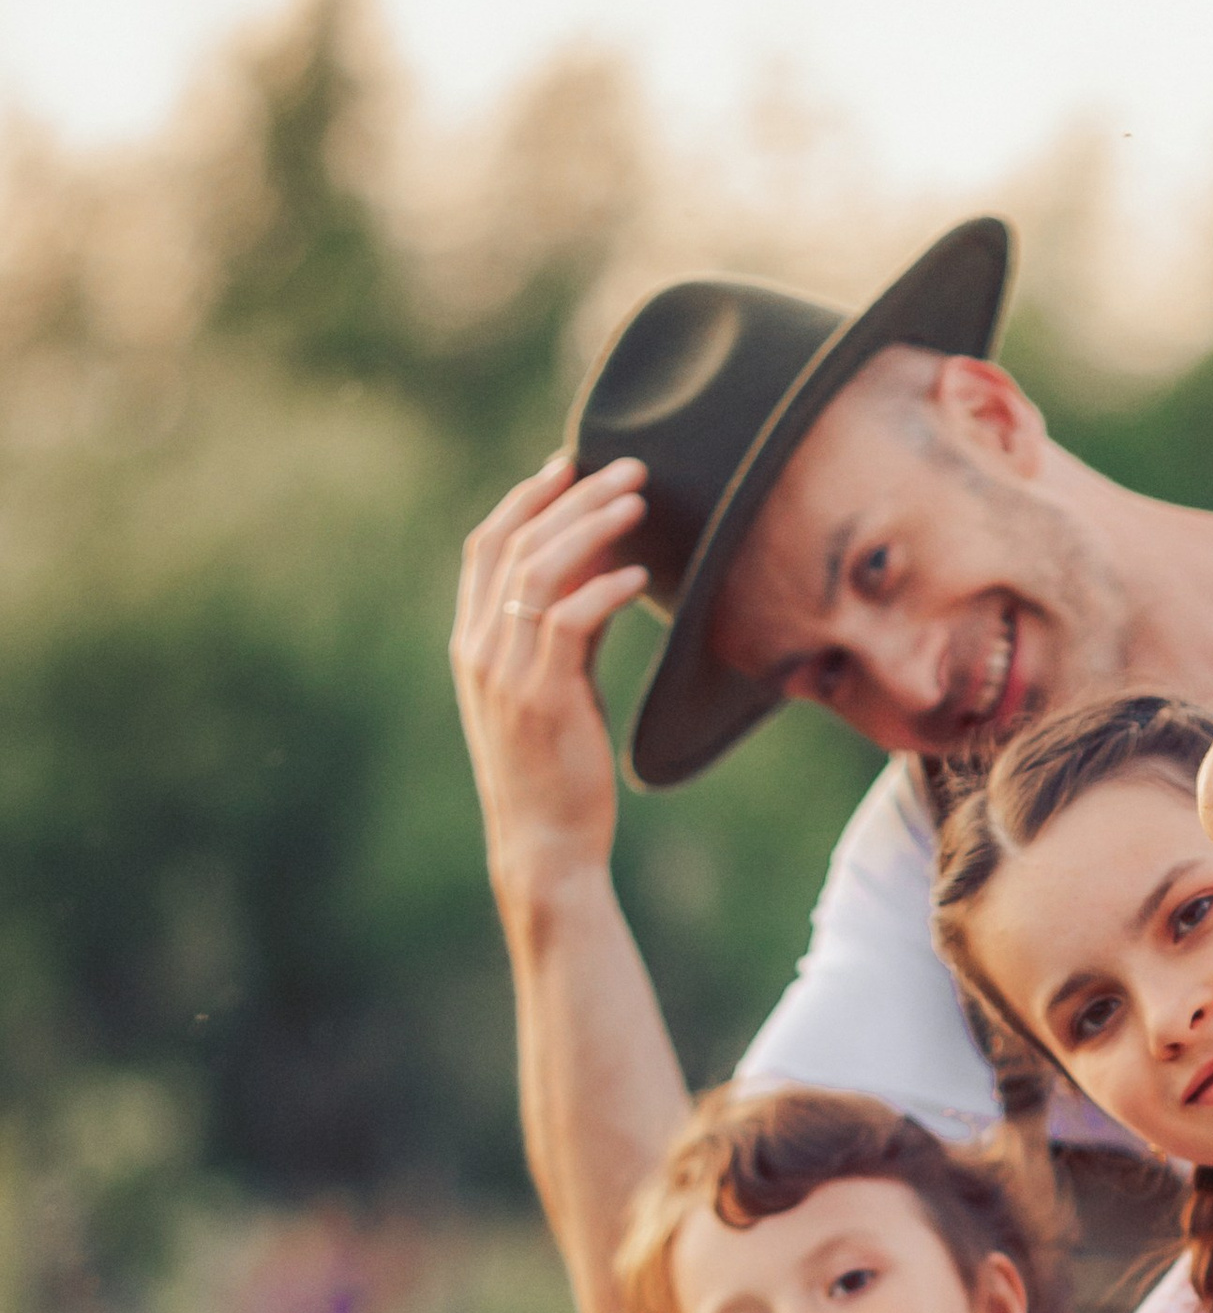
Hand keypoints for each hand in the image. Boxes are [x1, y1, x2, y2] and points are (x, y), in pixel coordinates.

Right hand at [451, 449, 652, 917]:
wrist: (543, 846)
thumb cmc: (555, 771)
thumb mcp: (556, 688)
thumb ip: (568, 630)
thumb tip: (606, 572)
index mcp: (473, 642)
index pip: (486, 547)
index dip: (526, 498)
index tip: (568, 465)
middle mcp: (479, 648)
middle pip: (516, 543)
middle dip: (572, 496)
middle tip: (628, 469)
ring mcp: (506, 672)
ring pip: (540, 571)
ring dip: (593, 527)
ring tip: (639, 502)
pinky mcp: (542, 698)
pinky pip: (570, 622)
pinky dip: (605, 589)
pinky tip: (639, 576)